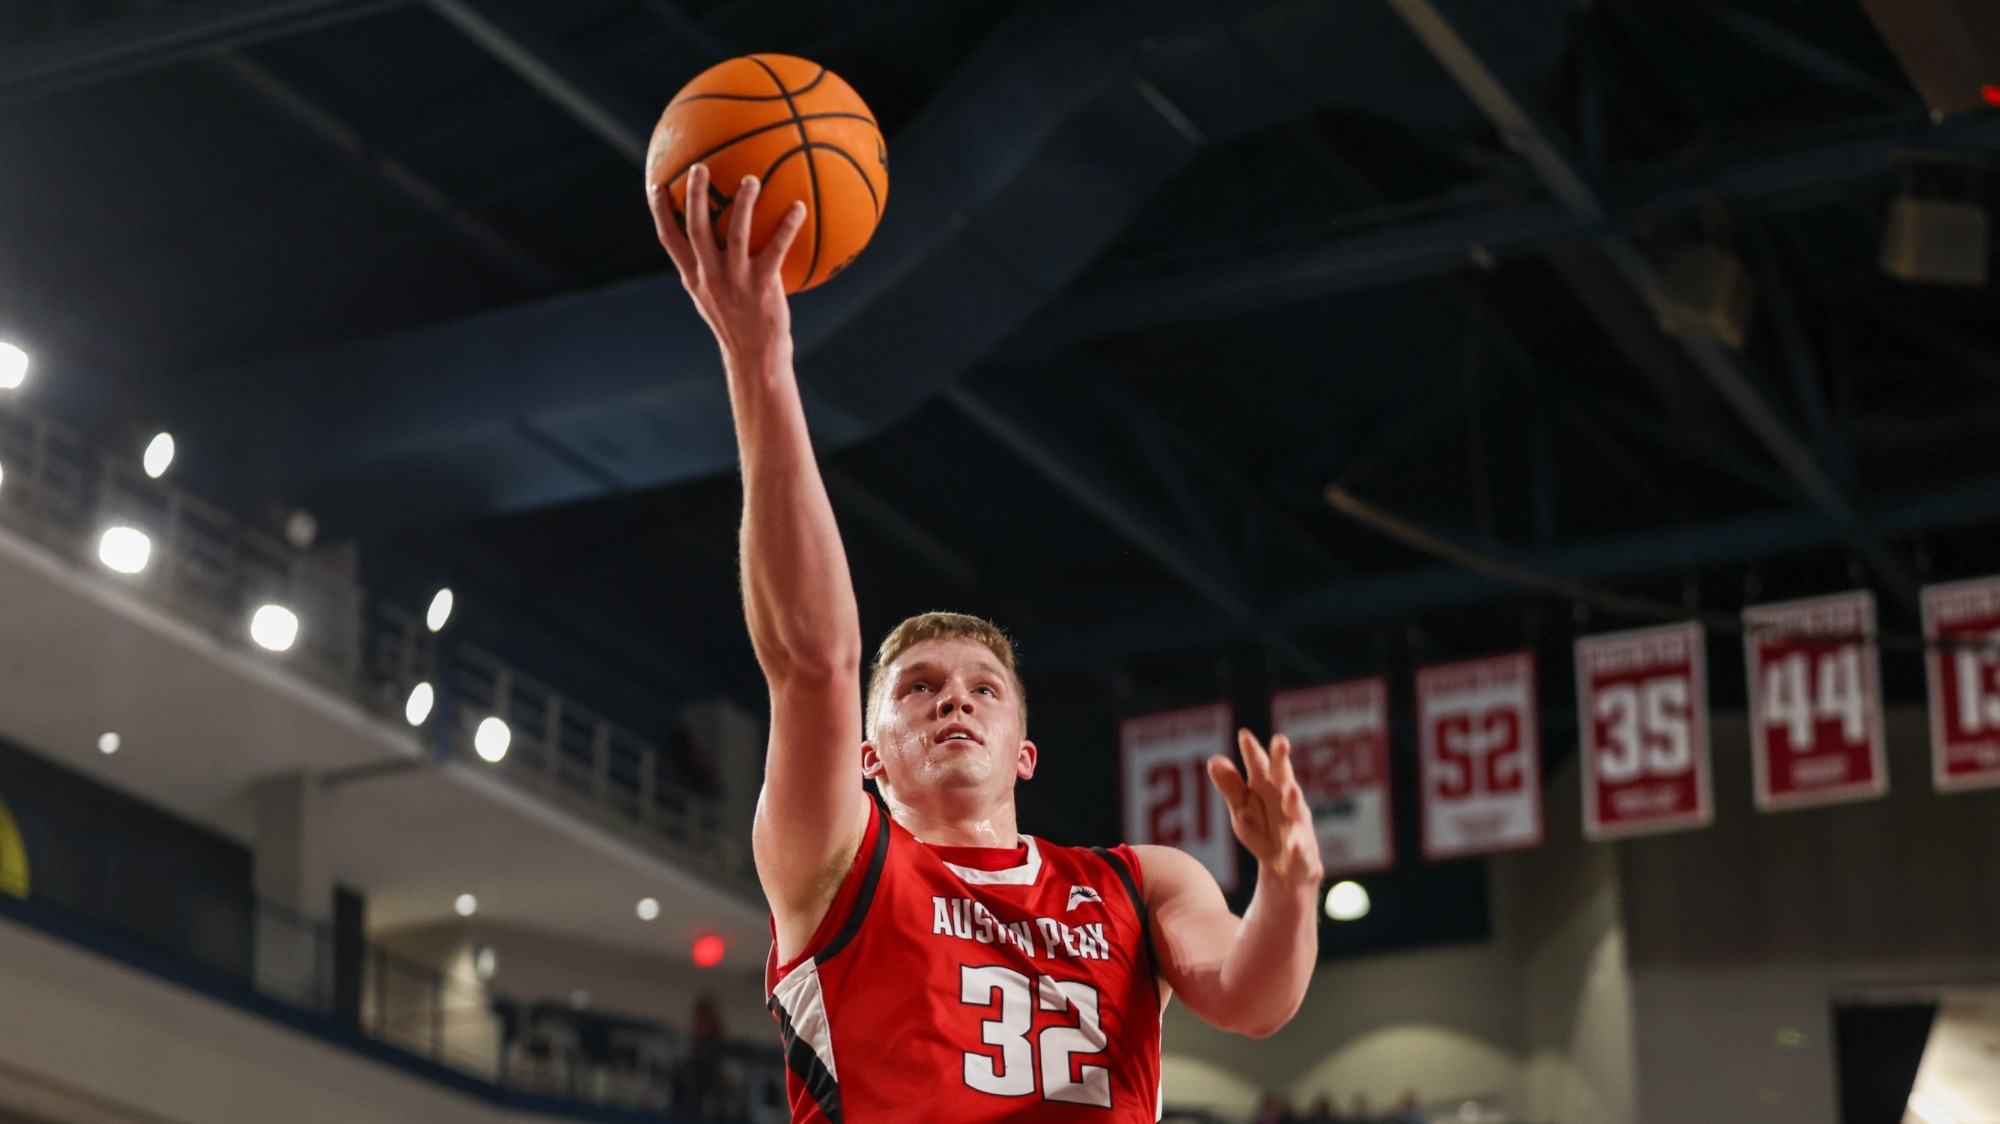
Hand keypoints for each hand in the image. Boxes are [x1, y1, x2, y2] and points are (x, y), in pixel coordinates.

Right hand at [648, 163, 807, 373]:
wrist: (754, 356)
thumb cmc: (736, 324)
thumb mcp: (712, 298)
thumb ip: (707, 270)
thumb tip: (710, 243)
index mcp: (694, 277)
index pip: (669, 239)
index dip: (660, 211)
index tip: (656, 184)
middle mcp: (710, 276)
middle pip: (697, 228)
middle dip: (696, 196)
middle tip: (700, 167)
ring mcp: (735, 280)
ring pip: (736, 234)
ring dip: (743, 204)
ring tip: (751, 179)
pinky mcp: (762, 286)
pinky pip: (775, 249)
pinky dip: (787, 227)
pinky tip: (798, 207)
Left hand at [1208, 729, 1322, 887]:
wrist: (1285, 869)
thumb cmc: (1263, 829)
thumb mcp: (1242, 808)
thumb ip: (1230, 785)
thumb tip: (1213, 759)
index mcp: (1266, 787)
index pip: (1259, 765)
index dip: (1252, 751)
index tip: (1244, 734)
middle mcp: (1285, 800)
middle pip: (1283, 776)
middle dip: (1282, 759)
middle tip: (1280, 741)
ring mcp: (1295, 824)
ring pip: (1296, 808)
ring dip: (1294, 797)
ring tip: (1291, 788)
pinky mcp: (1302, 849)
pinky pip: (1300, 847)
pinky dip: (1298, 846)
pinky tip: (1295, 845)